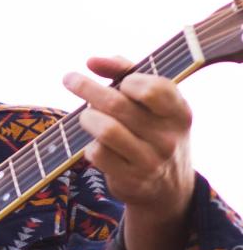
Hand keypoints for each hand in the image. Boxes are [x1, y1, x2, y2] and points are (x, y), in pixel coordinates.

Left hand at [62, 55, 194, 221]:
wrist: (168, 188)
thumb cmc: (153, 132)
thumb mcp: (153, 105)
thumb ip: (127, 73)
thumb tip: (92, 61)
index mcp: (178, 112)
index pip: (153, 89)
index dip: (129, 80)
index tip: (119, 82)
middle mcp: (168, 137)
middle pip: (117, 105)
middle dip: (87, 88)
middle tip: (70, 79)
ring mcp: (150, 160)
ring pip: (105, 130)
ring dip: (87, 118)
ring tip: (85, 116)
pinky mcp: (130, 179)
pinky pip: (98, 154)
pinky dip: (89, 146)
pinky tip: (94, 145)